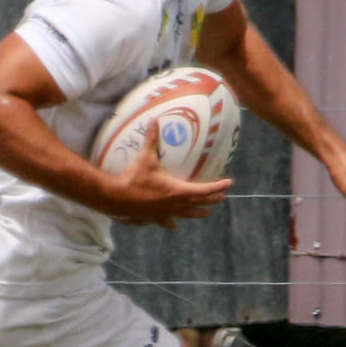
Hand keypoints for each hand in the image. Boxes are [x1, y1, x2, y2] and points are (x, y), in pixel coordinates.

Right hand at [103, 121, 231, 228]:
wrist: (117, 198)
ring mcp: (165, 214)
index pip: (205, 190)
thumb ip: (152, 140)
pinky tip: (174, 225)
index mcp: (178, 191)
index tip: (229, 183)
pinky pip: (167, 222)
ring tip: (206, 214)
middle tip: (221, 197)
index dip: (218, 186)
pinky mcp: (154, 219)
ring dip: (197, 213)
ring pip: (187, 215)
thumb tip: (155, 121)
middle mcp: (175, 205)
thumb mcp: (145, 158)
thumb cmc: (134, 178)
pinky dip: (172, 222)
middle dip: (211, 199)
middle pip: (199, 203)